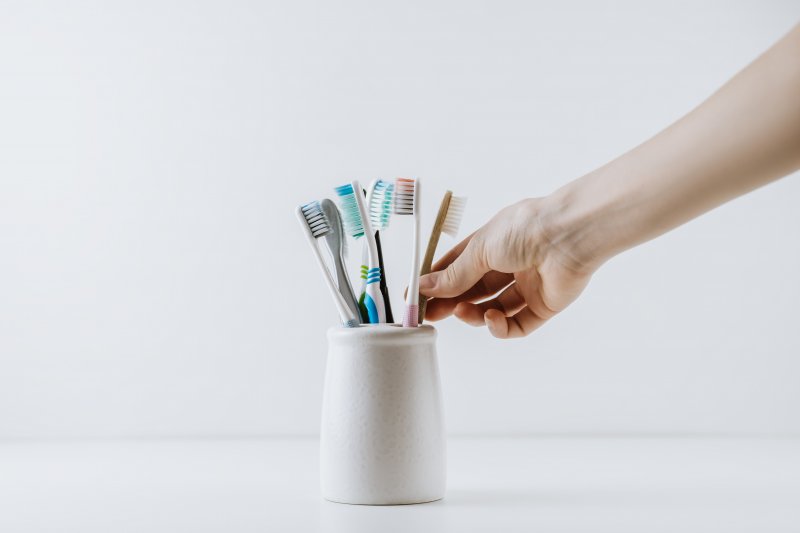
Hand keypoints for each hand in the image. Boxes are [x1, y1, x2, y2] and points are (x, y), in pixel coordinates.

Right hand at [419, 198, 593, 338]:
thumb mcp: (480, 250)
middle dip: (450, 302)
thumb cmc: (525, 229)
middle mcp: (508, 264)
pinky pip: (516, 324)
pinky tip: (492, 318)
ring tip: (461, 312)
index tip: (416, 296)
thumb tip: (425, 287)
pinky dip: (500, 326)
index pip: (457, 266)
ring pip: (492, 309)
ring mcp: (526, 285)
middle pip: (473, 290)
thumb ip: (454, 274)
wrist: (568, 236)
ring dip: (473, 314)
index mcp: (491, 243)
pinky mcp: (543, 305)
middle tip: (430, 314)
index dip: (437, 281)